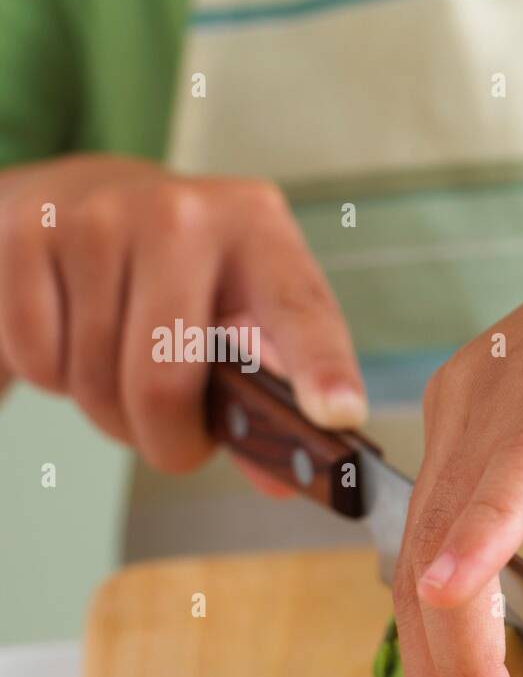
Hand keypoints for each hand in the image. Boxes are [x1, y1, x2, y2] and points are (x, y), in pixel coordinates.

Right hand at [0, 154, 366, 478]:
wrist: (86, 194)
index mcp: (260, 230)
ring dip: (109, 414)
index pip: (299, 311)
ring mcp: (97, 217)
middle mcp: (183, 214)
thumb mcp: (244, 312)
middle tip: (176, 441)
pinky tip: (75, 340)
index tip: (338, 417)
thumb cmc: (186, 274)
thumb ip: (267, 397)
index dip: (320, 369)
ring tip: (124, 374)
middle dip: (168, 442)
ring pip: (94, 384)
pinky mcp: (26, 234)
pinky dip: (52, 379)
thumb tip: (282, 482)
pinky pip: (37, 362)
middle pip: (164, 385)